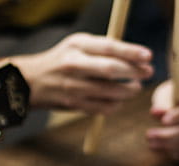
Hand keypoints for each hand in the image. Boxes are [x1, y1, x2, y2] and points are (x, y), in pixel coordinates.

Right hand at [12, 33, 152, 113]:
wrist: (30, 81)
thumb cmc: (61, 60)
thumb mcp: (76, 44)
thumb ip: (103, 47)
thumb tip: (136, 57)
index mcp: (76, 46)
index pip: (108, 47)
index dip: (131, 52)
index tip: (148, 57)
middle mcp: (73, 65)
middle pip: (111, 69)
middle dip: (134, 72)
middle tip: (147, 73)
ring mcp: (72, 86)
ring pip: (110, 91)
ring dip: (129, 90)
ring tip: (134, 87)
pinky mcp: (72, 104)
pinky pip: (103, 108)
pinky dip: (116, 105)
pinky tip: (117, 100)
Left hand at [147, 76, 178, 161]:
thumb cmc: (173, 101)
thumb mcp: (168, 98)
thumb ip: (163, 105)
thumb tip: (154, 112)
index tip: (164, 121)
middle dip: (170, 135)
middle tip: (149, 135)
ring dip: (170, 146)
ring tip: (151, 144)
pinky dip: (177, 153)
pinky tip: (162, 150)